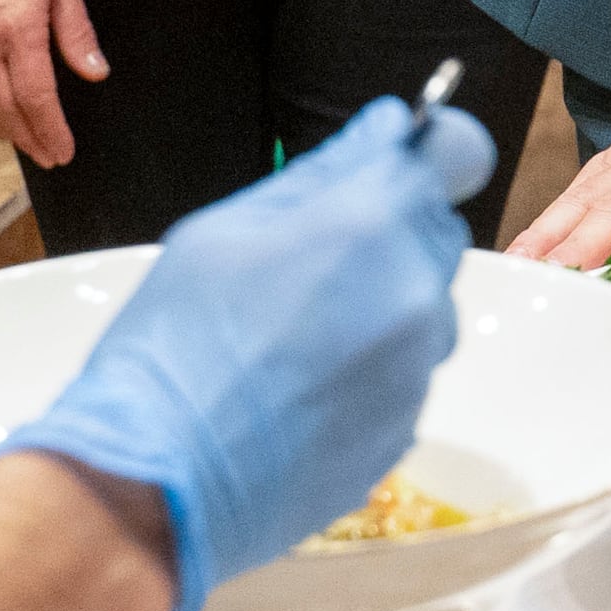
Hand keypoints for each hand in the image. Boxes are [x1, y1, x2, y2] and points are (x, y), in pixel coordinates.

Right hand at [0, 0, 101, 166]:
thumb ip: (77, 31)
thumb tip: (95, 74)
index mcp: (18, 30)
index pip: (36, 96)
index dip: (50, 128)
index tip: (64, 151)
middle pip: (6, 106)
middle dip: (29, 138)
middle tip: (49, 158)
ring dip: (5, 127)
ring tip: (27, 143)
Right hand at [3, 95, 496, 610]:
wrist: (154, 484)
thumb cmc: (172, 347)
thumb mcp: (223, 232)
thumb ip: (320, 174)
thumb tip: (385, 127)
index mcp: (370, 225)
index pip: (456, 153)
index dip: (427, 155)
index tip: (396, 167)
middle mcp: (414, 293)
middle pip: (436, 235)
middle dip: (390, 235)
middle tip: (307, 266)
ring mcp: (416, 370)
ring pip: (424, 311)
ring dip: (382, 307)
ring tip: (294, 338)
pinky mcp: (405, 431)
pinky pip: (405, 377)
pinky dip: (369, 372)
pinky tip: (299, 390)